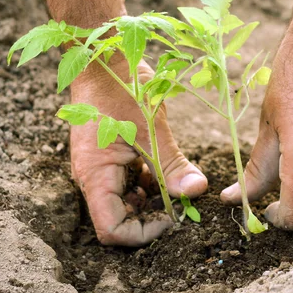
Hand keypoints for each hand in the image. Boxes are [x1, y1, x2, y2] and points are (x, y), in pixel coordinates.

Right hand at [70, 57, 207, 245]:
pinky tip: (170, 170)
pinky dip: (152, 183)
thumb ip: (172, 165)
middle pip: (121, 219)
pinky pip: (132, 182)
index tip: (173, 218)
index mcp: (96, 176)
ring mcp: (103, 168)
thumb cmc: (121, 90)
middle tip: (184, 203)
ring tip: (180, 185)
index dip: (143, 233)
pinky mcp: (113, 157)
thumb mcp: (151, 130)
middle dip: (153, 217)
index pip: (112, 230)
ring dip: (155, 200)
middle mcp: (95, 178)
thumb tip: (197, 192)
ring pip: (128, 202)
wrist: (104, 60)